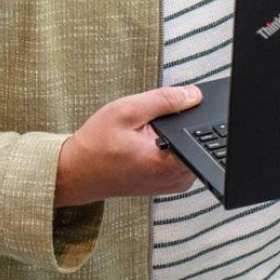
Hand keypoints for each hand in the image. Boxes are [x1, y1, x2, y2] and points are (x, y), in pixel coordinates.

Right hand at [54, 85, 201, 207]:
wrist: (76, 172)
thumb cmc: (96, 145)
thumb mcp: (127, 111)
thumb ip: (165, 100)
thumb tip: (195, 95)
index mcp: (167, 164)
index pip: (203, 140)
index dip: (199, 118)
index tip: (184, 109)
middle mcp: (174, 179)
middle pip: (198, 142)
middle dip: (182, 126)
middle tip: (152, 123)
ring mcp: (173, 184)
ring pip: (190, 150)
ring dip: (175, 137)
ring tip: (146, 135)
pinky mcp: (168, 184)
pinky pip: (181, 159)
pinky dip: (170, 146)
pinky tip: (149, 143)